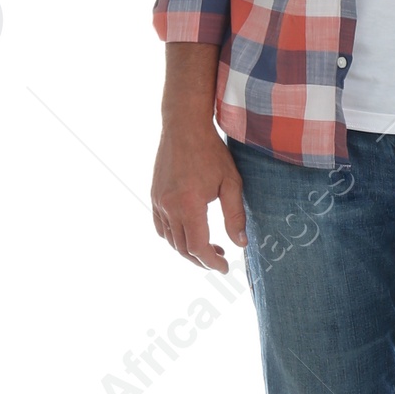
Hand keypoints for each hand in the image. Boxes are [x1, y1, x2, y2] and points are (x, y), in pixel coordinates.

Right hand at [150, 121, 246, 273]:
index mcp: (189, 205)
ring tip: (209, 247)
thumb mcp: (231, 183)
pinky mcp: (154, 195)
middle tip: (220, 259)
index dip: (211, 262)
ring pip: (170, 239)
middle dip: (201, 259)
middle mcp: (169, 206)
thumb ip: (235, 216)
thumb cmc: (211, 152)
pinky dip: (173, 237)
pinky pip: (160, 226)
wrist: (184, 126)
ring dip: (188, 250)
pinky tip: (189, 233)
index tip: (225, 267)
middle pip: (182, 248)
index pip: (197, 247)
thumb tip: (241, 244)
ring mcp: (158, 202)